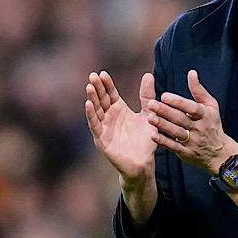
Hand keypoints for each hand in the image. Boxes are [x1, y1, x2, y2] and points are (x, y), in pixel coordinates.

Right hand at [85, 70, 157, 186]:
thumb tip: (148, 74)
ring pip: (96, 111)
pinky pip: (95, 126)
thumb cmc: (145, 141)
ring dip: (92, 99)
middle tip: (93, 75)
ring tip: (89, 87)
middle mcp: (110, 117)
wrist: (144, 164)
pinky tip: (88, 105)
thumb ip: (147, 96)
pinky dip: (91, 115)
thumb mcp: (148, 115)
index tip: (103, 73)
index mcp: (119, 110)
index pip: (110, 94)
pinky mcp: (102, 140)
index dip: (106, 84)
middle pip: (101, 100)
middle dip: (97, 88)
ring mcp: (104, 128)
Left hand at [146, 70, 237, 173]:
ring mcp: (192, 141)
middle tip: (150, 104)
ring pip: (176, 132)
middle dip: (165, 111)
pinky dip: (163, 142)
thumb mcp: (211, 106)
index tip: (164, 95)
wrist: (219, 153)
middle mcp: (199, 128)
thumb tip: (191, 73)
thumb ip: (199, 90)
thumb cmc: (212, 124)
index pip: (192, 107)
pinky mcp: (186, 152)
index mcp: (205, 115)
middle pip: (181, 119)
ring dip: (162, 125)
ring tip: (149, 118)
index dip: (178, 102)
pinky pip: (174, 147)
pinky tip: (152, 136)